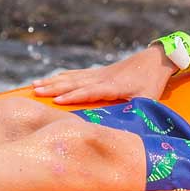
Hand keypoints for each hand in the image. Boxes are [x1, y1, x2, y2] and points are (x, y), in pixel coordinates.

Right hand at [32, 47, 173, 103]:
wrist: (155, 59)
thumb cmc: (152, 82)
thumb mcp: (148, 99)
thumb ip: (136, 113)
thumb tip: (126, 132)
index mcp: (113, 86)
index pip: (89, 91)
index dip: (73, 96)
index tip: (56, 102)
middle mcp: (102, 78)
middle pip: (74, 83)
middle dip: (54, 88)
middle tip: (35, 91)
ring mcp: (99, 74)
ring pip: (72, 77)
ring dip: (53, 82)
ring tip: (34, 85)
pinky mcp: (98, 72)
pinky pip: (77, 74)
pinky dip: (62, 76)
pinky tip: (51, 79)